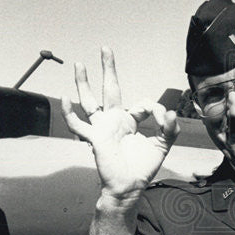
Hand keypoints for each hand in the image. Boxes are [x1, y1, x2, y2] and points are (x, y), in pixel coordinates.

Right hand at [61, 47, 179, 202]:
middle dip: (108, 69)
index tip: (162, 119)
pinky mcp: (95, 138)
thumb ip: (169, 128)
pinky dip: (69, 113)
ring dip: (83, 83)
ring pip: (89, 101)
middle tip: (106, 48)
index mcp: (129, 121)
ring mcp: (102, 128)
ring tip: (79, 65)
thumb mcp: (163, 145)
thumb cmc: (142, 167)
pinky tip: (65, 98)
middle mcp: (114, 121)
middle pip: (110, 89)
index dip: (153, 108)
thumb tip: (169, 111)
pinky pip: (78, 124)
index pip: (140, 103)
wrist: (130, 186)